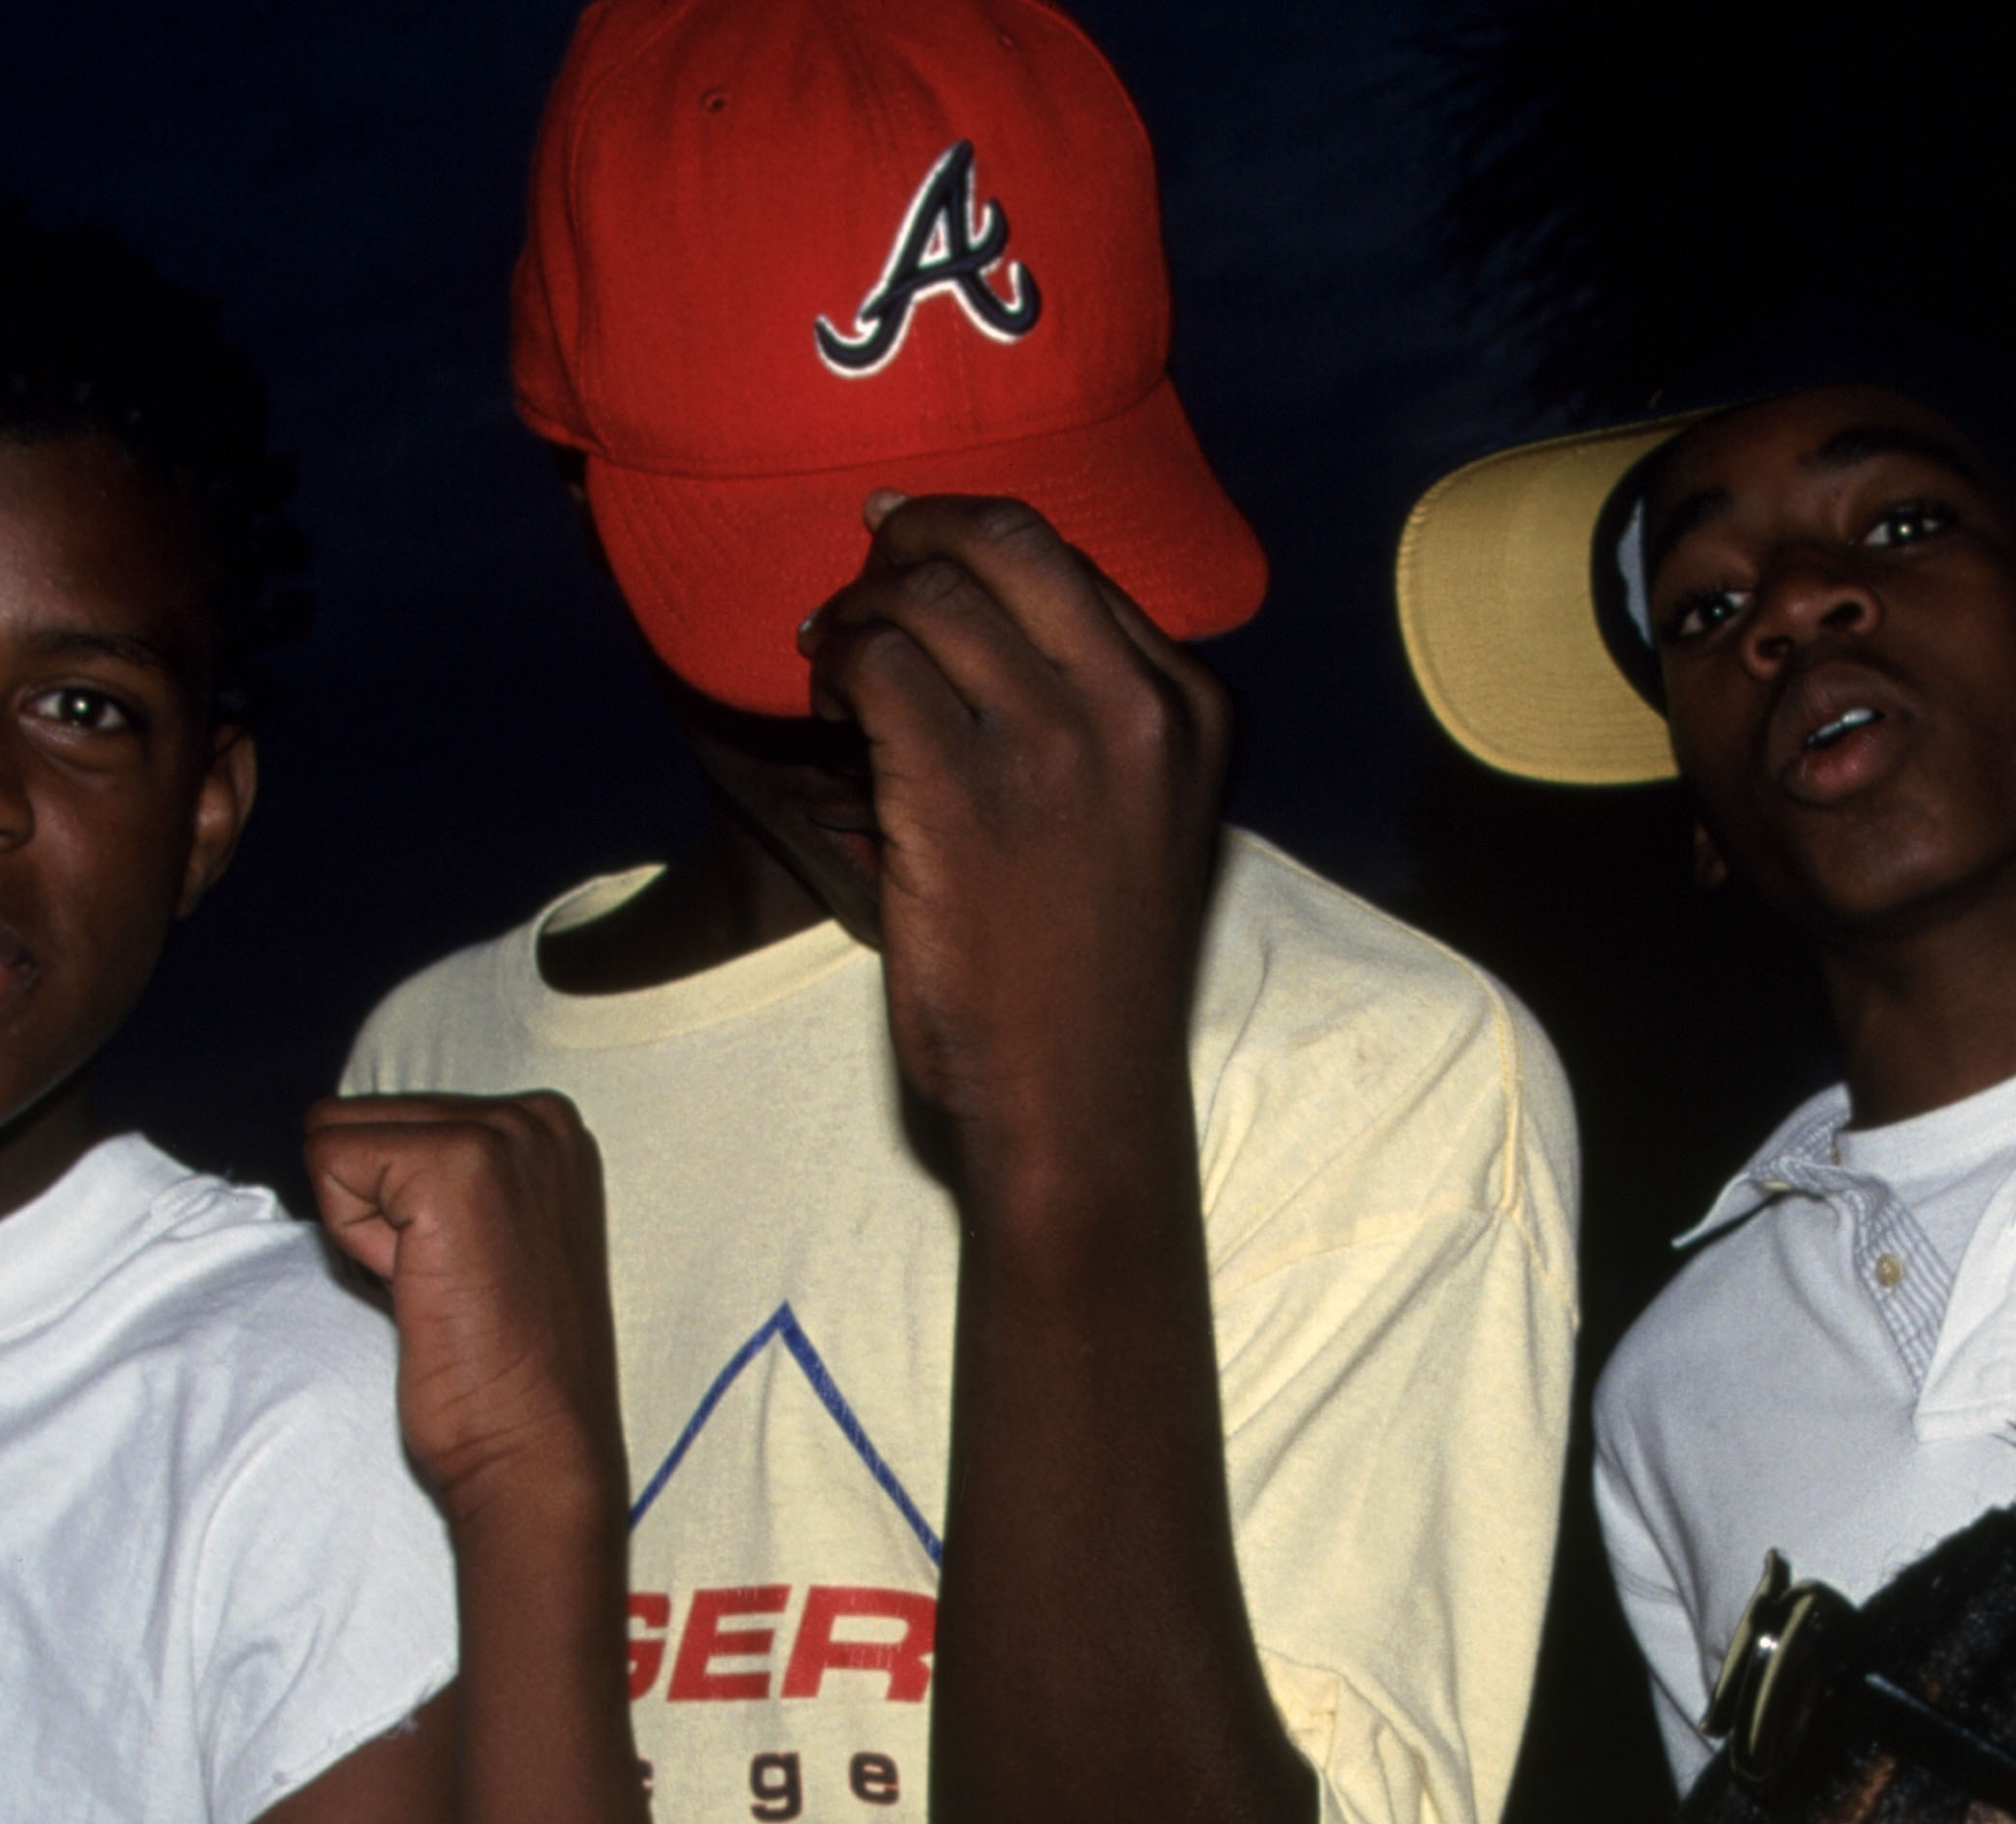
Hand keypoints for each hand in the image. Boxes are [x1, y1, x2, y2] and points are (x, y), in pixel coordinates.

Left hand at [303, 1091, 629, 1527]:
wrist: (531, 1448)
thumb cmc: (502, 1369)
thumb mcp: (486, 1238)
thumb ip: (437, 1177)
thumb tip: (343, 1142)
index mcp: (546, 1128)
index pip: (391, 1118)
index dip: (395, 1207)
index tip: (460, 1270)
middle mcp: (535, 1117)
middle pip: (358, 1118)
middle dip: (377, 1208)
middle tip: (446, 1282)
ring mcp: (503, 1135)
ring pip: (337, 1137)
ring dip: (366, 1224)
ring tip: (438, 1283)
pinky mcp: (456, 1167)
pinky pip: (329, 1163)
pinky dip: (356, 1240)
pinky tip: (420, 1286)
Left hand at [800, 493, 1229, 1176]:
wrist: (1079, 1097)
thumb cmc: (1094, 971)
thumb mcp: (1147, 820)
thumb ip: (1103, 719)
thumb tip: (983, 618)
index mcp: (1190, 709)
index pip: (1070, 561)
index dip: (971, 540)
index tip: (913, 553)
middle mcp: (1134, 708)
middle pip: (1004, 541)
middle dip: (912, 535)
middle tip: (861, 570)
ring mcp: (1053, 746)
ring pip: (926, 596)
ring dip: (858, 611)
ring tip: (833, 657)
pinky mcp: (963, 792)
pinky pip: (874, 667)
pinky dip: (834, 666)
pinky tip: (825, 704)